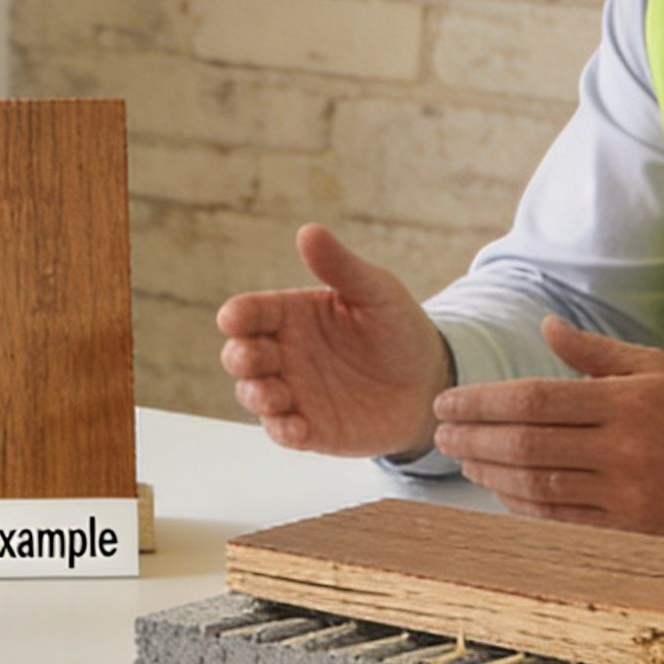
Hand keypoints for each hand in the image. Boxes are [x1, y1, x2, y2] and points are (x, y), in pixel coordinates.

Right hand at [214, 225, 455, 456]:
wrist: (430, 381)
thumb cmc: (399, 328)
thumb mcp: (376, 291)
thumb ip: (341, 267)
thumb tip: (309, 231)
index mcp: (291, 315)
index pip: (250, 313)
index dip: (237, 316)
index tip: (233, 319)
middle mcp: (284, 354)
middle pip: (242, 355)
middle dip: (239, 357)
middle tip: (250, 358)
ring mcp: (294, 393)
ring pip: (255, 395)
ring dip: (256, 395)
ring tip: (274, 396)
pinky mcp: (311, 429)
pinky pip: (283, 432)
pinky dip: (283, 431)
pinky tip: (297, 429)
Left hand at [429, 316, 663, 543]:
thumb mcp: (656, 368)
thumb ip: (594, 352)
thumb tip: (545, 325)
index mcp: (628, 401)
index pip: (536, 399)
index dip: (483, 402)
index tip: (448, 403)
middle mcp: (626, 448)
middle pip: (528, 444)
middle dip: (474, 438)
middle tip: (441, 433)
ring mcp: (629, 496)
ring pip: (538, 486)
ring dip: (491, 474)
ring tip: (463, 460)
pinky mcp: (633, 532)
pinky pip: (562, 520)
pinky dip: (524, 505)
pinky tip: (502, 490)